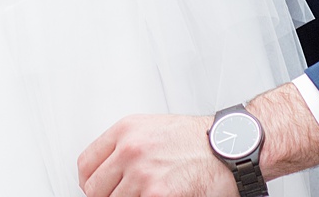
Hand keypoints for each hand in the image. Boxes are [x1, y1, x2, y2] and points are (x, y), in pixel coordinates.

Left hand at [78, 85, 318, 196]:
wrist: (233, 146)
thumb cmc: (201, 139)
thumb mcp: (154, 129)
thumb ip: (127, 147)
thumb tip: (108, 172)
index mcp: (126, 130)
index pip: (85, 165)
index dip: (90, 182)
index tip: (97, 189)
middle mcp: (130, 149)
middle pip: (94, 189)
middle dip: (107, 196)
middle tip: (125, 195)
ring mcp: (143, 174)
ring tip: (147, 194)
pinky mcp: (158, 195)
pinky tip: (158, 196)